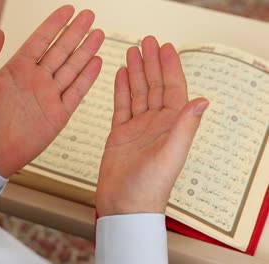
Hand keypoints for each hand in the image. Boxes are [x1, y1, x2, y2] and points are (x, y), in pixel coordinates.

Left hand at [0, 5, 104, 177]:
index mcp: (17, 70)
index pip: (40, 41)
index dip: (54, 25)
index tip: (68, 10)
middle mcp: (36, 80)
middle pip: (61, 50)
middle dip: (75, 32)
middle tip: (88, 15)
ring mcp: (49, 96)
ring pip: (72, 68)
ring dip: (85, 50)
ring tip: (97, 34)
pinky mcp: (58, 114)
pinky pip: (76, 92)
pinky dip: (87, 78)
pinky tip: (95, 62)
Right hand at [96, 36, 208, 216]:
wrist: (124, 206)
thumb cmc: (149, 188)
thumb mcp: (170, 155)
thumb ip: (185, 127)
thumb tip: (203, 100)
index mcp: (171, 126)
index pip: (172, 89)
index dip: (169, 67)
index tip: (164, 48)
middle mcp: (155, 124)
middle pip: (154, 86)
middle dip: (151, 63)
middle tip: (147, 42)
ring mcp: (137, 128)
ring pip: (137, 93)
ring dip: (136, 72)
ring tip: (132, 53)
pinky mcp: (120, 134)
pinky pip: (121, 106)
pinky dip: (121, 89)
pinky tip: (120, 76)